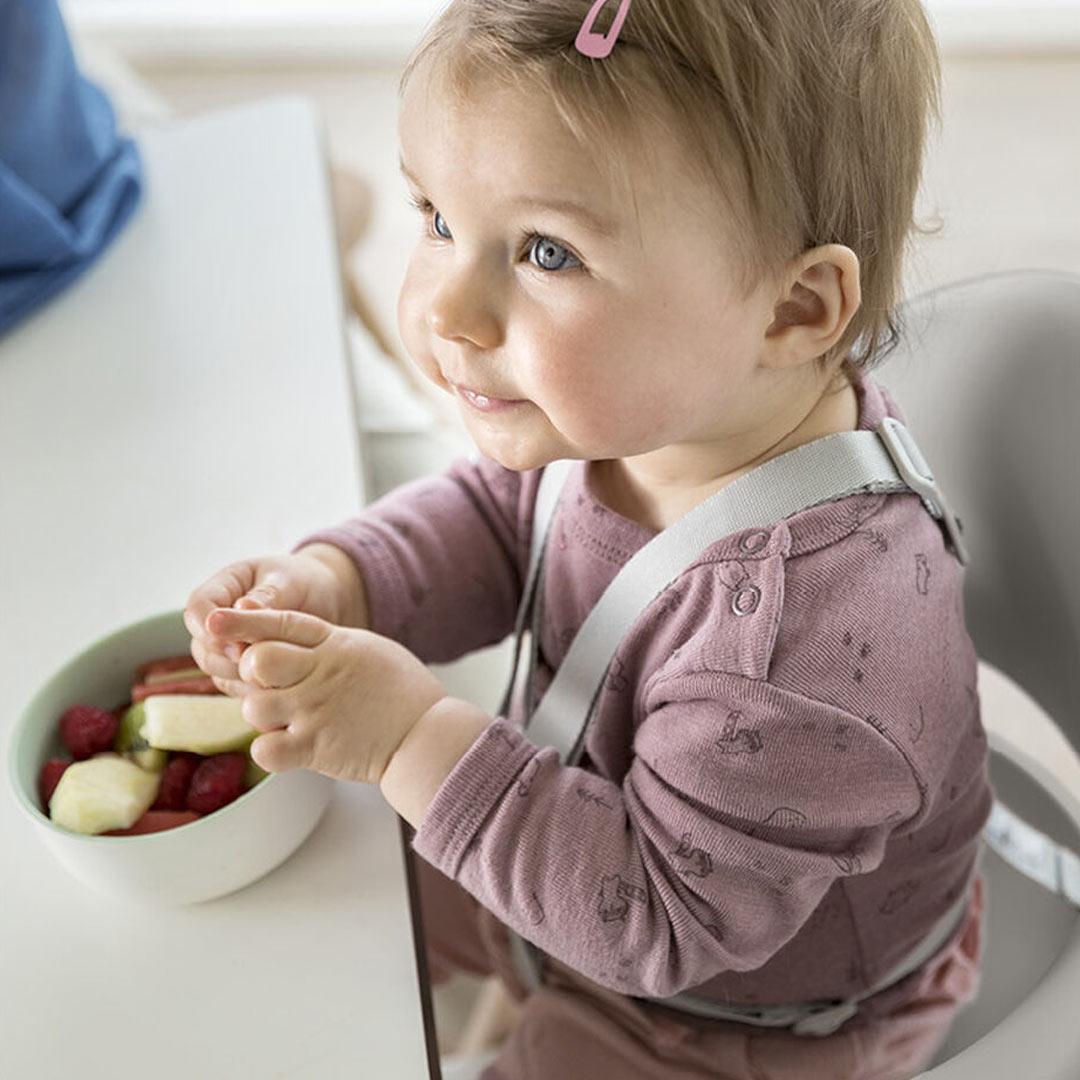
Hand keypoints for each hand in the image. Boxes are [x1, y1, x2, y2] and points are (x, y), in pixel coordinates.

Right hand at [184, 546, 366, 695]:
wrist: (326, 598)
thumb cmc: (306, 581)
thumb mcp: (289, 582)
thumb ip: (266, 596)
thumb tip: (242, 608)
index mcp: (224, 586)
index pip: (198, 608)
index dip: (209, 628)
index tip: (236, 641)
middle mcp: (218, 619)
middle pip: (202, 645)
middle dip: (225, 657)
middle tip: (255, 662)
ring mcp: (227, 645)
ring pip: (215, 669)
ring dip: (237, 675)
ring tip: (270, 675)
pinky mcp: (241, 667)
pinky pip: (234, 684)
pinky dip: (250, 688)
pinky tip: (275, 686)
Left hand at [204, 606, 445, 784]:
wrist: (426, 734)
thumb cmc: (401, 690)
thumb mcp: (365, 648)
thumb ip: (327, 643)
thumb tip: (293, 640)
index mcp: (333, 644)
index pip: (278, 623)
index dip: (242, 620)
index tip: (213, 620)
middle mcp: (319, 674)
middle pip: (256, 661)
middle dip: (250, 670)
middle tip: (265, 683)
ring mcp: (314, 712)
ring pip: (254, 706)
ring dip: (261, 713)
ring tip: (283, 718)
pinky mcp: (315, 749)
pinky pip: (265, 750)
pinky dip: (269, 750)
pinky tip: (285, 746)